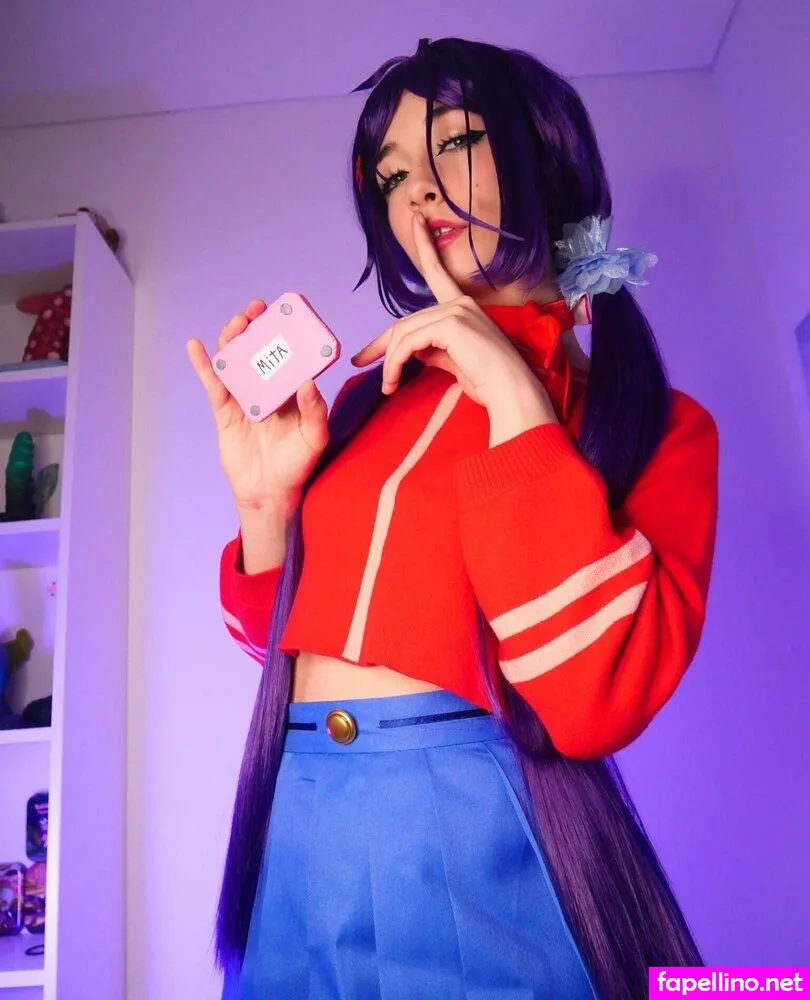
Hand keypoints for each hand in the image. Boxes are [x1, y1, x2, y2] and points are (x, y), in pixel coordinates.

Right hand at [187, 299, 329, 510]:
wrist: (270, 492)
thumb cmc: (297, 465)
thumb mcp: (314, 437)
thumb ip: (314, 411)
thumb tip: (307, 383)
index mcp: (290, 391)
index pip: (287, 354)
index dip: (284, 332)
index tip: (285, 313)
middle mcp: (266, 389)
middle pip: (258, 350)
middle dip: (256, 326)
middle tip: (257, 309)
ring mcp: (244, 398)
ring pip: (235, 361)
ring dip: (233, 338)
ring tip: (237, 324)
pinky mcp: (225, 411)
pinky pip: (213, 384)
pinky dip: (203, 365)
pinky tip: (195, 346)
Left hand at [350, 213, 542, 410]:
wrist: (509, 392)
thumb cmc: (487, 381)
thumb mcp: (453, 360)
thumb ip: (432, 349)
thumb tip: (412, 350)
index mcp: (462, 306)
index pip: (437, 272)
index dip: (425, 245)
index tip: (416, 221)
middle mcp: (459, 302)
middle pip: (405, 321)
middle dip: (381, 344)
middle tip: (361, 361)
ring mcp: (456, 311)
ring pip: (403, 333)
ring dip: (389, 361)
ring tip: (387, 385)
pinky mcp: (451, 324)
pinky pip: (409, 343)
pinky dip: (395, 363)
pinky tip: (393, 380)